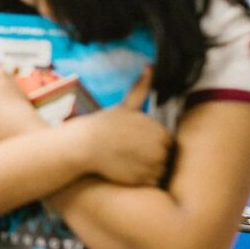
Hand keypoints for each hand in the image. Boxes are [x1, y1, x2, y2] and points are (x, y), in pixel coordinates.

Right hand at [73, 67, 171, 186]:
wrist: (83, 145)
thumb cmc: (102, 125)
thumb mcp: (124, 106)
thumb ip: (141, 89)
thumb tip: (150, 66)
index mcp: (159, 130)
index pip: (166, 141)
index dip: (152, 143)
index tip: (135, 144)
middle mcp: (160, 147)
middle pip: (165, 157)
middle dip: (151, 157)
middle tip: (129, 154)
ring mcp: (152, 164)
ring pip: (160, 171)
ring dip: (147, 170)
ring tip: (126, 163)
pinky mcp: (143, 179)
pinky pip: (152, 182)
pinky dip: (142, 180)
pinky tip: (126, 172)